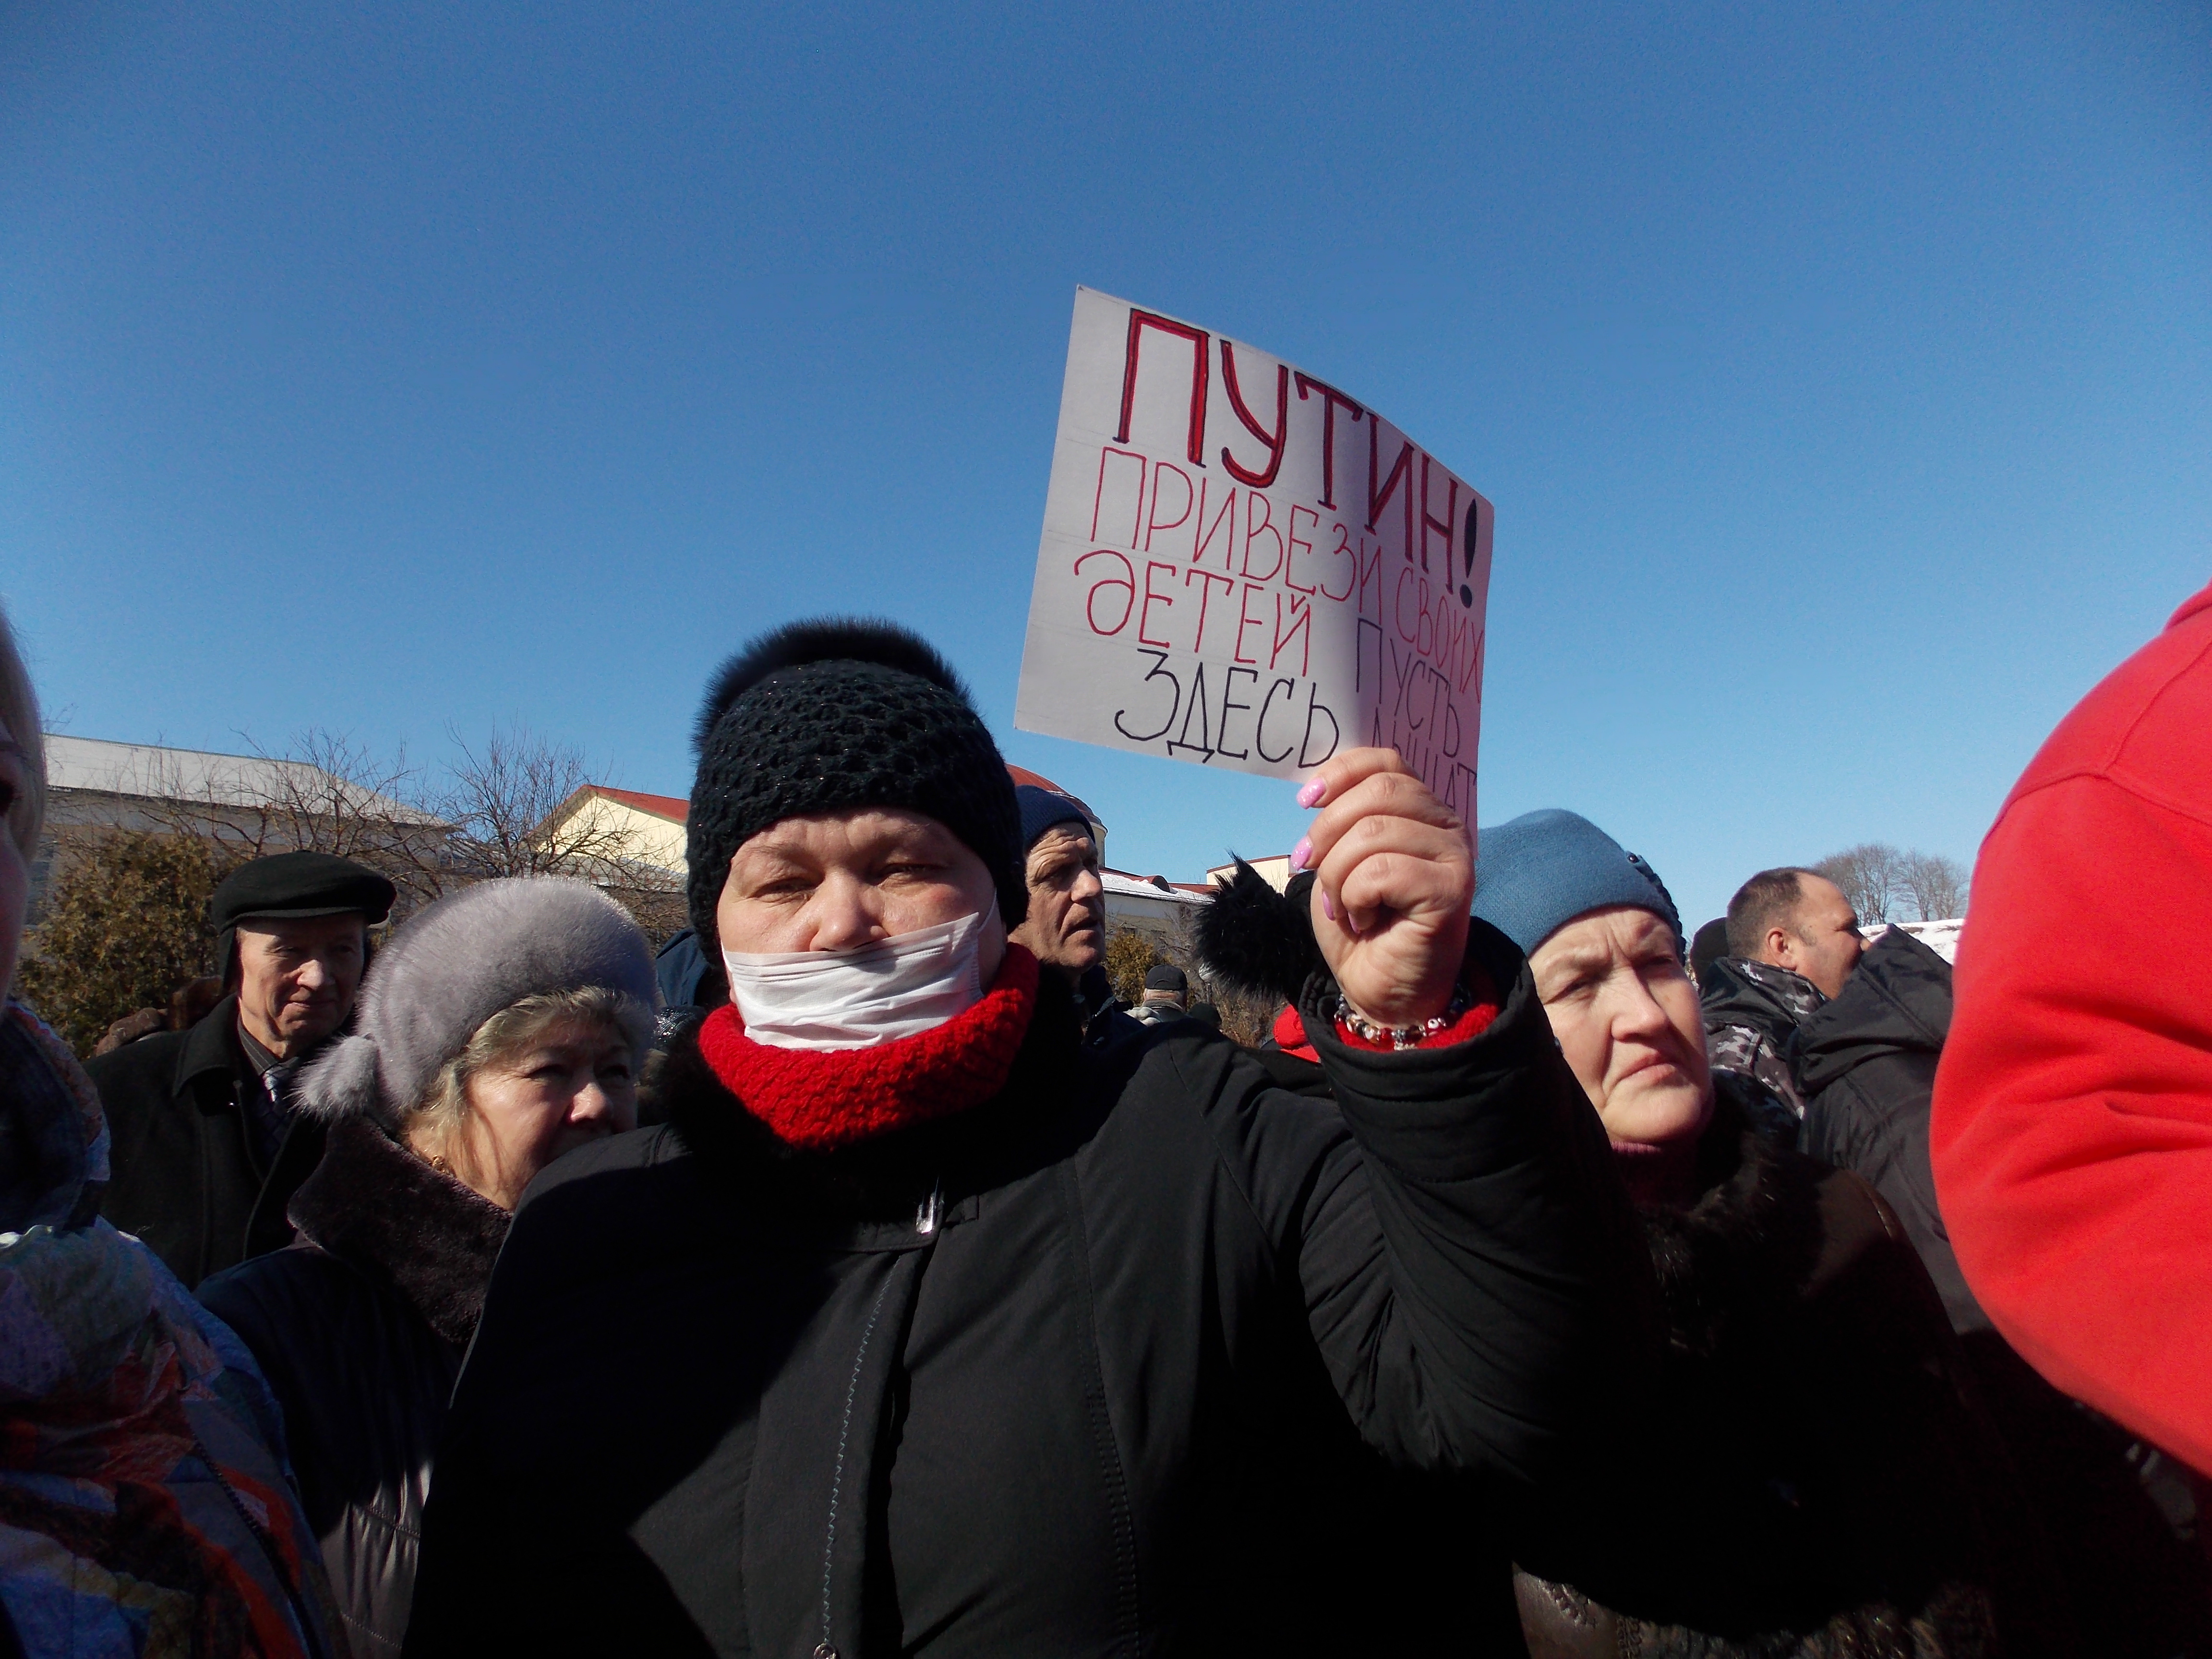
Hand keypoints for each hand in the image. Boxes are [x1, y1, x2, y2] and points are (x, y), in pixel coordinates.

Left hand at [1291, 748, 1473, 1029]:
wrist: (1382, 991)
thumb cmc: (1362, 925)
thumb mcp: (1341, 861)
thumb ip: (1344, 821)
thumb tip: (1315, 791)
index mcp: (1421, 810)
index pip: (1385, 761)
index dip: (1340, 772)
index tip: (1304, 802)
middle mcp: (1446, 825)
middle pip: (1377, 791)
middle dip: (1328, 831)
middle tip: (1311, 867)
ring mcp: (1455, 855)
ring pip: (1372, 833)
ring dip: (1337, 876)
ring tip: (1344, 906)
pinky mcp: (1452, 890)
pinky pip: (1381, 872)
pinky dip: (1355, 898)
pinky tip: (1365, 921)